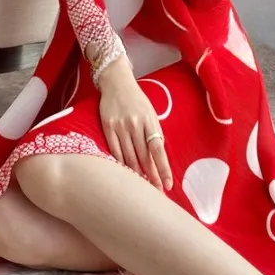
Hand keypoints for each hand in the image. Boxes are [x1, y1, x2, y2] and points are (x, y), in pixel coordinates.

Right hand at [98, 57, 172, 190]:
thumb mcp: (151, 114)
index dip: (163, 169)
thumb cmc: (137, 100)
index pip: (158, 150)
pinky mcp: (107, 127)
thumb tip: (158, 159)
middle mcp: (135, 125)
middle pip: (144, 157)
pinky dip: (121, 164)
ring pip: (129, 157)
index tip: (167, 185)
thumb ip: (154, 134)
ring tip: (142, 187)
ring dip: (136, 174)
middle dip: (151, 177)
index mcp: (150, 121)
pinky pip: (114, 151)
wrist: (117, 83)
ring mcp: (120, 126)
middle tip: (155, 192)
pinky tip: (126, 173)